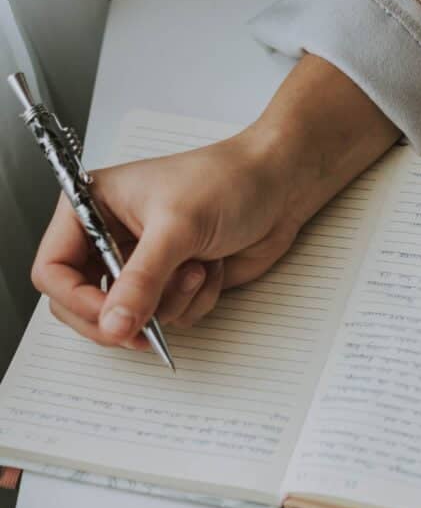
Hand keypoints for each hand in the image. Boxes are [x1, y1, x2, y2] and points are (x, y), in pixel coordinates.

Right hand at [32, 56, 398, 349]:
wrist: (279, 188)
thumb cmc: (227, 182)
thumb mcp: (176, 229)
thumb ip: (142, 281)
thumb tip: (114, 324)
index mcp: (91, 209)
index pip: (54, 271)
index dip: (78, 302)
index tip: (113, 318)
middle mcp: (111, 239)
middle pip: (86, 306)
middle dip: (124, 316)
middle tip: (148, 323)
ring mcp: (144, 265)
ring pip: (135, 317)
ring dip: (173, 302)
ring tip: (197, 266)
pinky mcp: (175, 283)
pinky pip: (172, 318)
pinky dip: (196, 302)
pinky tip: (210, 269)